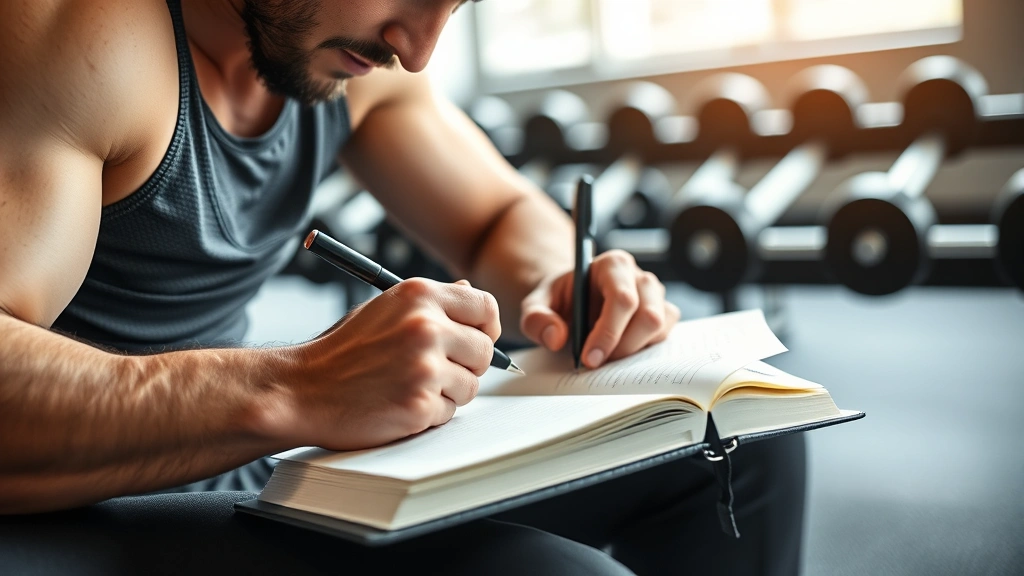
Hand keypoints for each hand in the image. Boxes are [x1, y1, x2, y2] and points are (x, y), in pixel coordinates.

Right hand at [271, 278, 499, 450]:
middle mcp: (426, 326)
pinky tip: (397, 403)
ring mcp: (424, 367)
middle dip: (466, 366)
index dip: (485, 328)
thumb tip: (470, 293)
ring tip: (406, 386)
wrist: (301, 389)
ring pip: (470, 386)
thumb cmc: (341, 352)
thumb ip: (430, 302)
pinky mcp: (420, 404)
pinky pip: (448, 413)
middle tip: (432, 371)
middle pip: (484, 351)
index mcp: (419, 295)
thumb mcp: (385, 308)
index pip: (485, 308)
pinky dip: (428, 414)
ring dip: (446, 393)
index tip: (474, 341)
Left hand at [519, 250, 679, 368]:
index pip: (622, 298)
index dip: (608, 332)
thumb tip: (556, 337)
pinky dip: (644, 352)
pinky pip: (664, 336)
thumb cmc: (560, 300)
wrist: (572, 302)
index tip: (589, 358)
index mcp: (612, 265)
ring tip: (605, 356)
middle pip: (648, 316)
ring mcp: (655, 296)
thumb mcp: (536, 305)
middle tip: (596, 363)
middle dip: (622, 347)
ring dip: (633, 351)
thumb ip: (536, 318)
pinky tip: (619, 353)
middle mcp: (639, 277)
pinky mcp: (663, 314)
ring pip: (659, 327)